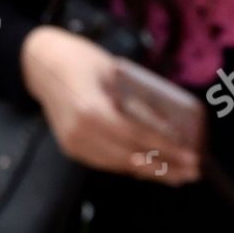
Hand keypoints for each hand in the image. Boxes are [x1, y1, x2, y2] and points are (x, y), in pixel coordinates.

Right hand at [20, 26, 200, 185]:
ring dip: (151, 171)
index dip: (166, 149)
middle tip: (193, 171)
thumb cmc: (79, 58)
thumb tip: (169, 126)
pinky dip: (131, 165)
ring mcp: (74, 144)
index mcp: (91, 110)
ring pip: (119, 165)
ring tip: (179, 174)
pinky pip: (107, 162)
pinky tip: (151, 167)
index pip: (137, 137)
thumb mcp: (113, 71)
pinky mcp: (71, 148)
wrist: (40, 63)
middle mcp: (81, 133)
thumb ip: (136, 99)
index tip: (191, 155)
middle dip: (165, 167)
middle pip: (130, 157)